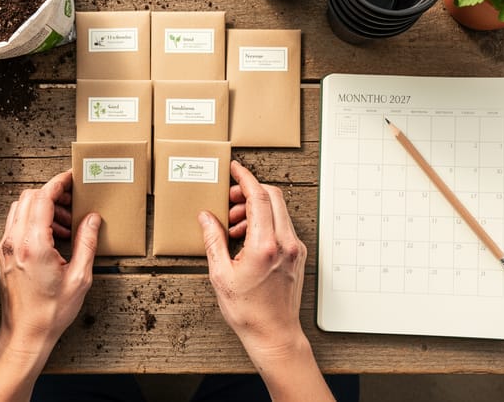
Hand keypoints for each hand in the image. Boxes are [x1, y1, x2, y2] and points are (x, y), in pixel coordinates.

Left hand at [0, 170, 99, 401]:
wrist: (26, 333)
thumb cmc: (50, 311)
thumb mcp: (79, 277)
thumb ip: (86, 243)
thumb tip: (92, 220)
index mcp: (33, 245)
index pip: (43, 198)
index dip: (59, 183)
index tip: (71, 178)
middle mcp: (14, 242)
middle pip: (29, 197)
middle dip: (53, 194)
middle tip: (73, 203)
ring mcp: (6, 247)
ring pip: (20, 208)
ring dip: (43, 207)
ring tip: (65, 224)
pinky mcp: (4, 255)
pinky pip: (16, 224)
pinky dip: (34, 220)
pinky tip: (52, 236)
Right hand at [199, 160, 333, 401]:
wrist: (274, 335)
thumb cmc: (248, 311)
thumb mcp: (221, 275)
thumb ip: (213, 240)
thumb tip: (206, 217)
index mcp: (265, 245)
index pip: (259, 197)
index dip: (245, 178)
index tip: (235, 169)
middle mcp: (285, 242)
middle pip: (272, 197)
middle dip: (250, 192)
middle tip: (229, 200)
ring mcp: (295, 248)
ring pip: (278, 210)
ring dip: (255, 208)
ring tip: (233, 225)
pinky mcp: (297, 254)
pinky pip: (282, 226)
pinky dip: (264, 222)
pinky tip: (246, 238)